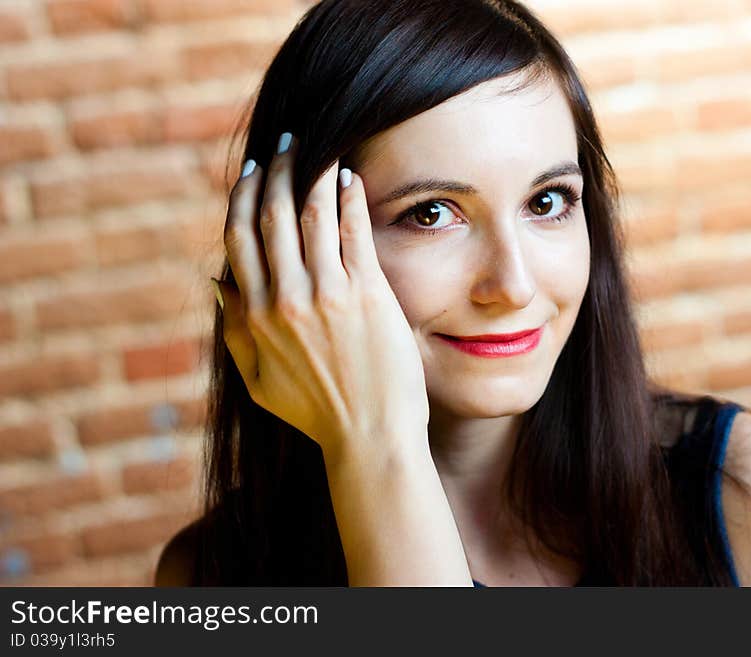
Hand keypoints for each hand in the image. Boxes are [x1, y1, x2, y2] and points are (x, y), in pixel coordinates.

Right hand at [216, 133, 429, 467]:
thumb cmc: (317, 414)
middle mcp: (286, 299)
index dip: (246, 198)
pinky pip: (353, 232)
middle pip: (273, 218)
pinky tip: (351, 178)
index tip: (253, 172)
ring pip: (311, 216)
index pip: (241, 240)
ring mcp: (327, 295)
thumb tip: (219, 284)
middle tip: (288, 146)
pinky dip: (349, 199)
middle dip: (278, 173)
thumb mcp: (258, 382)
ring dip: (313, 174)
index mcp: (255, 317)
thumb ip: (233, 333)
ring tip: (319, 149)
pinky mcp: (367, 295)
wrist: (369, 437)